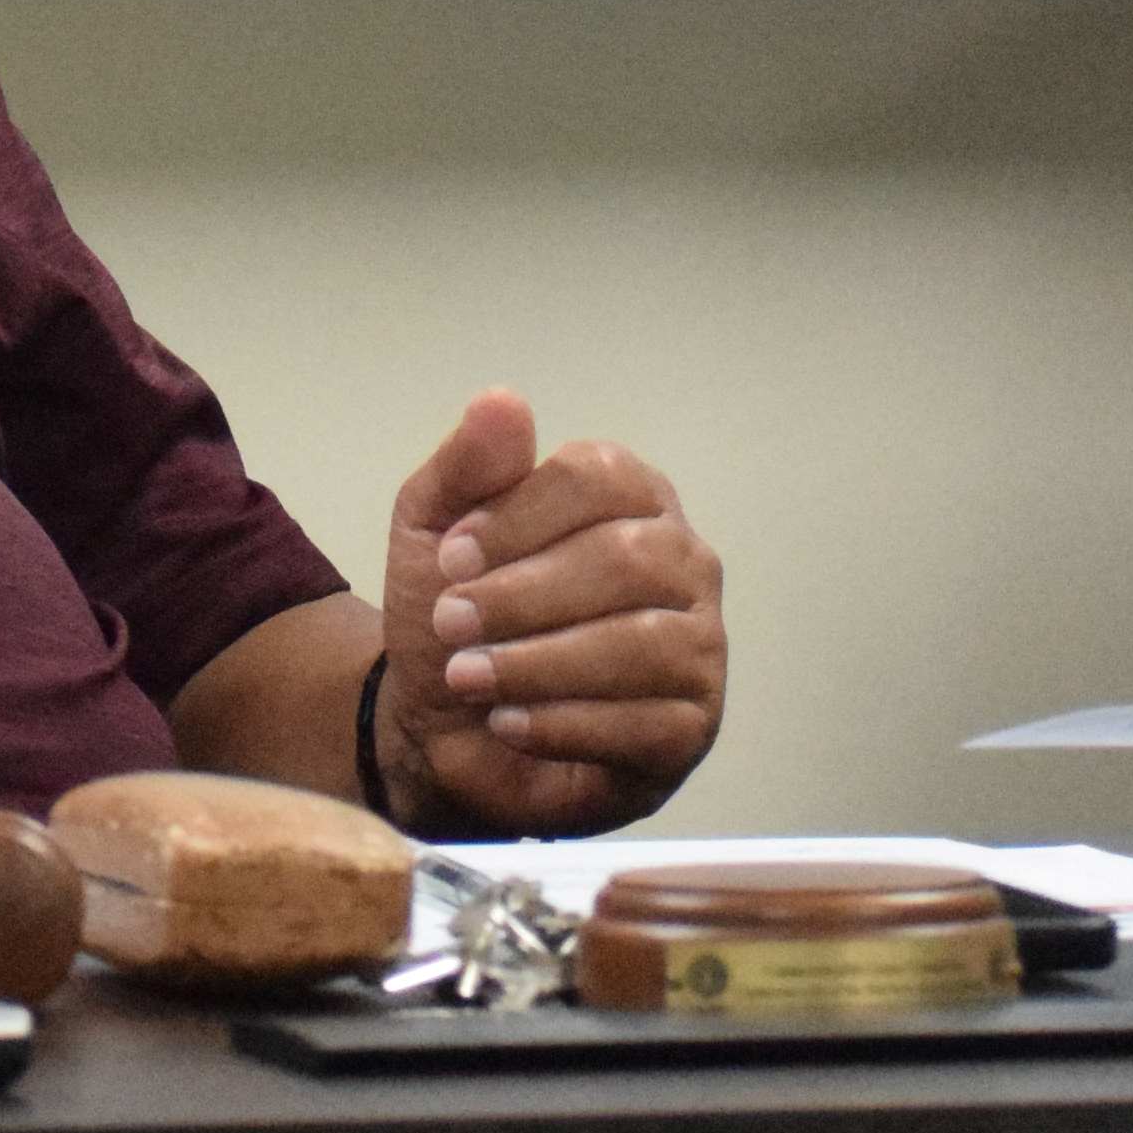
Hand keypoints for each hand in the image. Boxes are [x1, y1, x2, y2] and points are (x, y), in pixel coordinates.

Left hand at [377, 389, 725, 838]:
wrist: (447, 732)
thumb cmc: (459, 617)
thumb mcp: (433, 532)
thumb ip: (466, 467)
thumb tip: (503, 400)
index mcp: (631, 498)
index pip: (601, 478)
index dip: (521, 514)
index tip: (450, 556)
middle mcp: (683, 562)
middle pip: (628, 559)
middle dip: (525, 595)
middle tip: (450, 623)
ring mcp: (699, 646)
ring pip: (642, 644)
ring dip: (538, 663)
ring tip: (467, 678)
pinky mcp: (692, 726)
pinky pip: (646, 724)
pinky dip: (564, 724)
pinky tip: (508, 724)